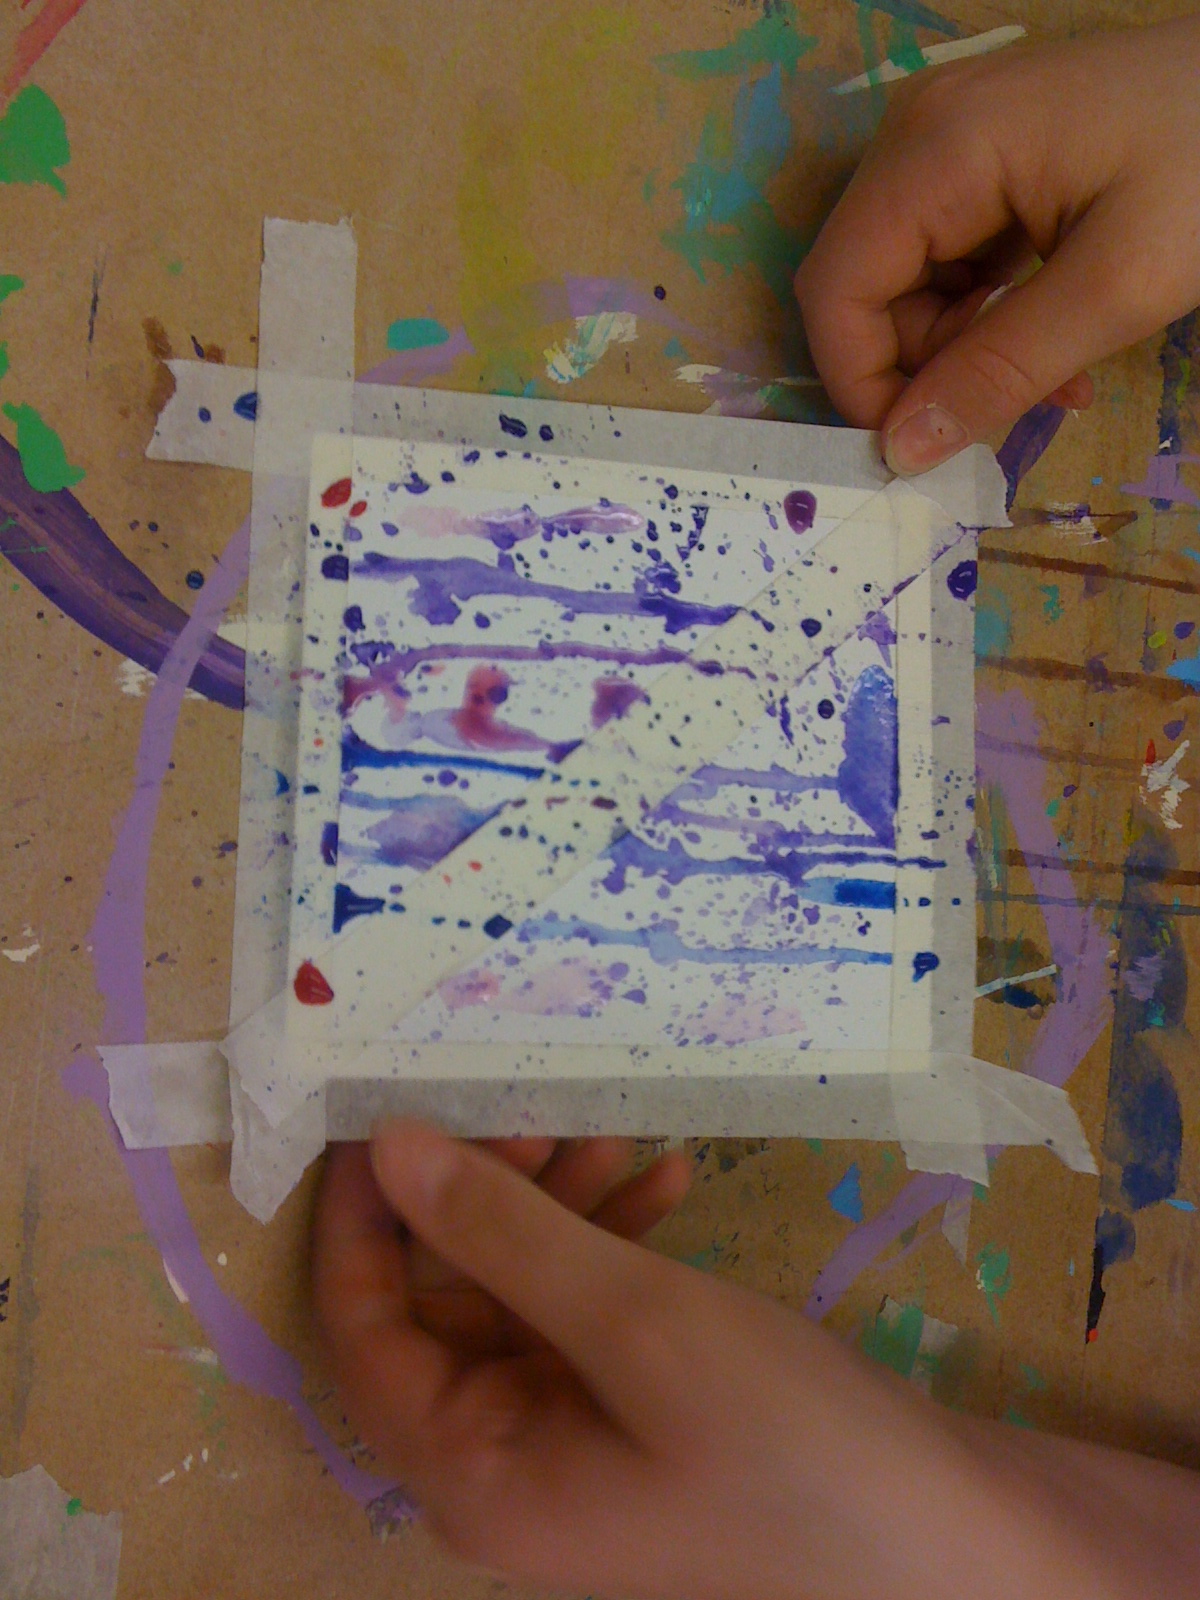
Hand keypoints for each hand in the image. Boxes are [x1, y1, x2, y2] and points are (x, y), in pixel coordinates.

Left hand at [312, 1123, 1199, 1599]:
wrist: (944, 1534)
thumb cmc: (781, 1439)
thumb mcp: (631, 1319)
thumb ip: (501, 1231)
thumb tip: (387, 1149)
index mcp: (473, 1473)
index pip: (362, 1330)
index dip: (363, 1219)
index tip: (392, 1116)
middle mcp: (505, 1465)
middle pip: (446, 1302)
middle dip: (488, 1198)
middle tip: (539, 1116)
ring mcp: (573, 1440)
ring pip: (523, 1293)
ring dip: (560, 1209)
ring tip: (618, 1137)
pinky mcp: (633, 1415)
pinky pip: (590, 1314)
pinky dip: (617, 1245)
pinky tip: (671, 1183)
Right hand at [795, 16, 1199, 472]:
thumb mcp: (1116, 286)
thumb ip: (1000, 371)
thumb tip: (901, 452)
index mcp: (937, 150)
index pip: (836, 289)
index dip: (859, 381)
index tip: (918, 448)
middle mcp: (921, 134)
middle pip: (867, 287)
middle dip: (926, 367)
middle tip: (1016, 406)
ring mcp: (952, 139)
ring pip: (909, 281)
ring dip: (966, 348)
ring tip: (1057, 378)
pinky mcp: (988, 155)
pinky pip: (953, 254)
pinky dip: (990, 311)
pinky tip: (1055, 332)